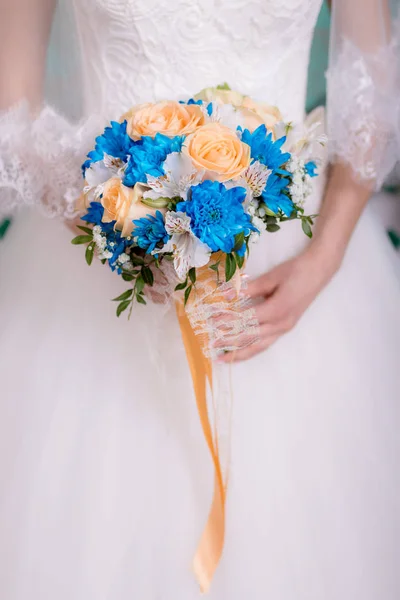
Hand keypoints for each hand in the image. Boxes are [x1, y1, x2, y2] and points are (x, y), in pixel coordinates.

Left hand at [219, 245, 340, 362]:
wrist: (319, 270)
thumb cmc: (296, 270)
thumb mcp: (271, 277)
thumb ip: (249, 288)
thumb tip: (227, 295)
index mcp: (277, 310)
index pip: (246, 319)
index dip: (228, 321)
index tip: (212, 321)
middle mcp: (281, 324)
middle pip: (251, 337)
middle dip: (230, 342)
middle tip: (212, 344)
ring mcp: (285, 328)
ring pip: (259, 346)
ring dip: (240, 353)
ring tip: (224, 358)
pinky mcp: (286, 327)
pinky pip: (266, 343)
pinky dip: (252, 349)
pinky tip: (242, 352)